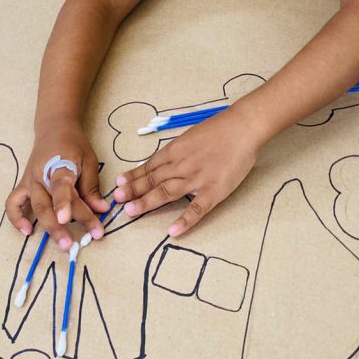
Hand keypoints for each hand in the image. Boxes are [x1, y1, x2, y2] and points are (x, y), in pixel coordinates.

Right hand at [4, 117, 110, 248]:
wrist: (54, 128)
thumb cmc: (74, 145)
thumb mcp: (89, 161)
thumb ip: (92, 187)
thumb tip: (101, 210)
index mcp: (60, 165)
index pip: (62, 187)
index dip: (66, 204)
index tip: (71, 220)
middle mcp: (41, 174)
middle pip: (48, 203)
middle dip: (60, 226)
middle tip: (73, 245)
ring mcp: (30, 180)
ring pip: (35, 207)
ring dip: (47, 227)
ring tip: (62, 243)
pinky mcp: (23, 184)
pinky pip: (13, 203)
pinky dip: (16, 218)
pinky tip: (27, 231)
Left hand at [113, 110, 258, 236]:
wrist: (242, 127)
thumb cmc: (219, 129)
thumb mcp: (191, 136)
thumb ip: (178, 151)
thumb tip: (164, 161)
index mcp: (175, 151)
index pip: (149, 166)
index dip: (133, 176)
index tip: (119, 184)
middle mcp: (181, 165)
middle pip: (153, 180)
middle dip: (133, 190)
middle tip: (116, 200)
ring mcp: (197, 179)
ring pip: (167, 192)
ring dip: (147, 202)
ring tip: (131, 212)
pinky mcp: (214, 191)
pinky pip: (197, 208)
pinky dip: (185, 220)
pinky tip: (172, 231)